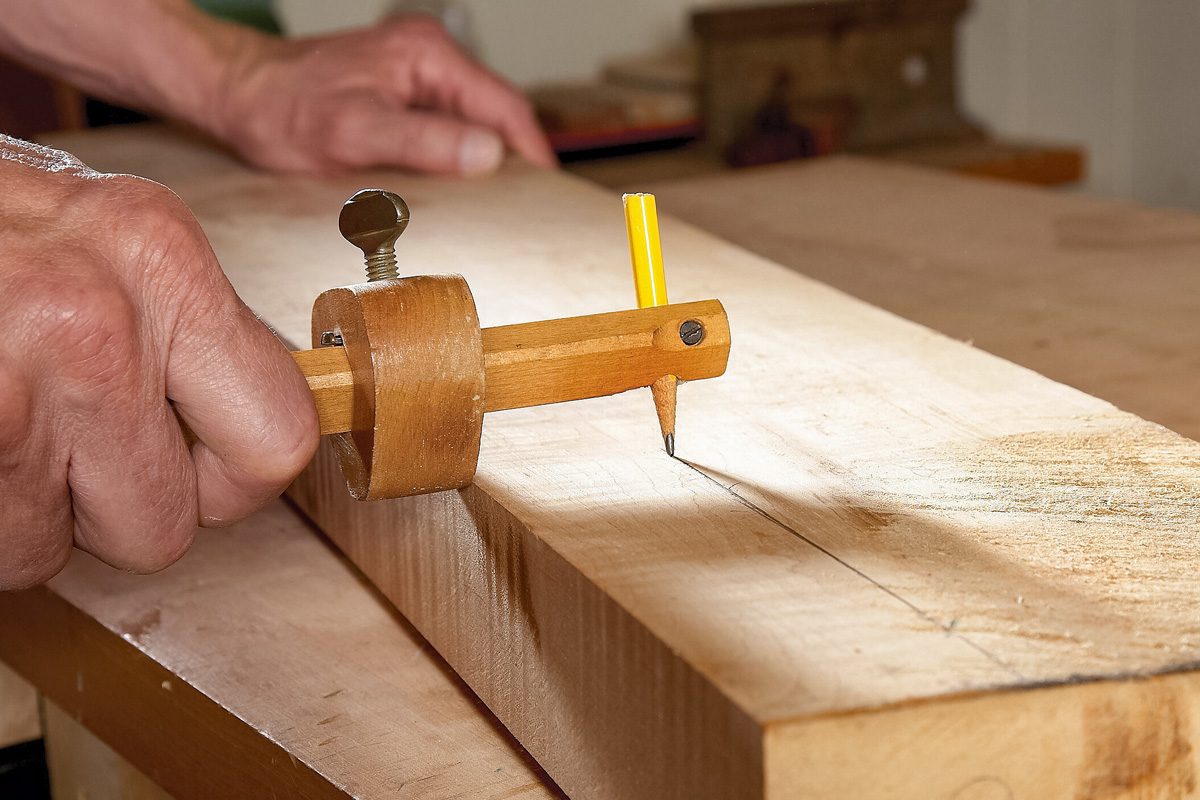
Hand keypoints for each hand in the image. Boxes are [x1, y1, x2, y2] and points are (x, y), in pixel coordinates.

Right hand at [0, 137, 318, 588]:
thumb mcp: (94, 236)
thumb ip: (179, 327)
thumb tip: (244, 415)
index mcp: (159, 255)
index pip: (278, 436)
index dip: (231, 482)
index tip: (197, 472)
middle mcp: (97, 317)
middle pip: (166, 527)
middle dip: (115, 513)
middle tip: (70, 454)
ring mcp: (7, 380)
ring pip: (54, 551)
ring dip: (24, 515)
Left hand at [212, 15, 556, 175]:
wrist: (239, 95)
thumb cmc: (282, 107)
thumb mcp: (353, 131)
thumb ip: (423, 142)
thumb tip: (487, 155)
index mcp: (427, 56)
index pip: (504, 107)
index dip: (530, 153)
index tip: (546, 193)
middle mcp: (429, 58)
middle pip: (494, 115)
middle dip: (511, 162)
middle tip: (523, 209)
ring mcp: (417, 75)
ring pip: (472, 124)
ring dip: (482, 164)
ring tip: (493, 205)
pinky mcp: (404, 95)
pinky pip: (447, 128)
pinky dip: (456, 159)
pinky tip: (453, 188)